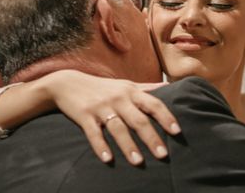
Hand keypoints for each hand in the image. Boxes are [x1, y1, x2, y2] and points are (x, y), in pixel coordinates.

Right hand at [38, 70, 180, 164]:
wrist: (68, 83)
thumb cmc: (103, 87)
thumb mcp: (125, 84)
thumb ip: (147, 87)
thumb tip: (169, 86)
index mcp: (131, 92)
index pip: (153, 103)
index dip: (166, 117)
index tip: (177, 131)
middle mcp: (118, 99)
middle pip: (138, 119)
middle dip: (151, 137)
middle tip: (163, 155)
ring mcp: (101, 107)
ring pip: (118, 128)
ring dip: (128, 146)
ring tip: (138, 162)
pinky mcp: (85, 116)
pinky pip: (94, 133)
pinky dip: (101, 147)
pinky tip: (108, 160)